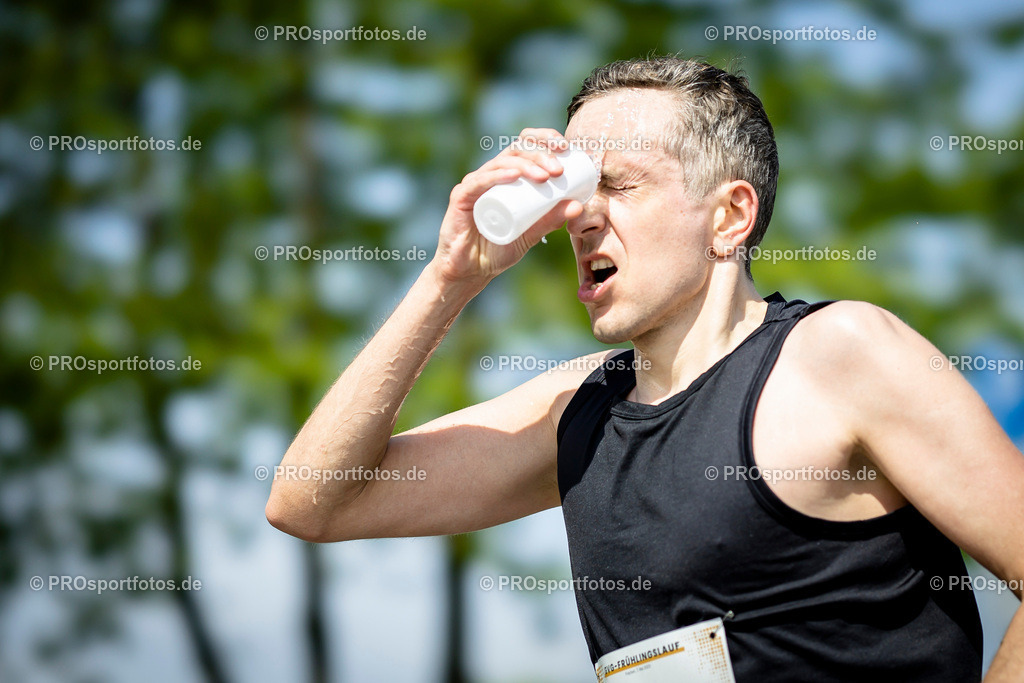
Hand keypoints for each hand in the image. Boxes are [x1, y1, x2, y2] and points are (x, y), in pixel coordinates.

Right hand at [431, 129, 583, 284]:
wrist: (471, 270)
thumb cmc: (498, 249)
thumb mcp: (531, 234)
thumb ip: (551, 220)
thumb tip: (578, 206)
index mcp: (508, 175)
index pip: (526, 145)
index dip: (545, 139)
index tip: (565, 148)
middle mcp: (492, 174)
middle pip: (516, 149)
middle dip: (540, 154)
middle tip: (558, 171)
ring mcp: (475, 183)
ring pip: (501, 163)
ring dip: (526, 165)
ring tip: (545, 176)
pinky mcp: (461, 197)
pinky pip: (479, 181)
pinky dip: (498, 176)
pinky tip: (514, 175)